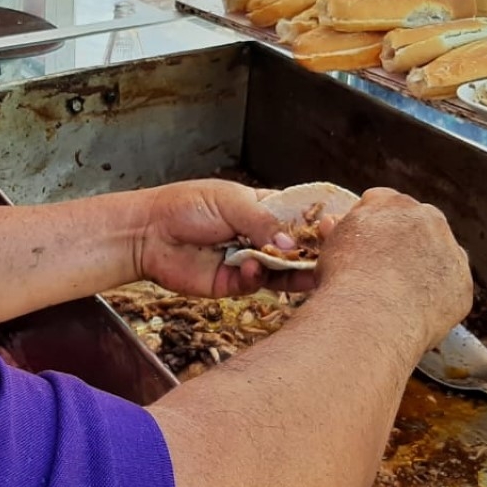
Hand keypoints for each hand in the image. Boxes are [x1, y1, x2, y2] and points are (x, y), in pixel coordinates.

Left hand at [134, 181, 320, 298]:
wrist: (148, 233)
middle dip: (312, 252)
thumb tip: (289, 243)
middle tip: (329, 254)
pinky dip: (257, 277)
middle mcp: (259, 237)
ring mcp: (248, 261)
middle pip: (296, 248)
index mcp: (262, 209)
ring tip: (304, 269)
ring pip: (281, 272)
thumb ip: (262, 221)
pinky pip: (255, 284)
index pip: (298, 217)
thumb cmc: (186, 207)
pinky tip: (250, 266)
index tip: (338, 227)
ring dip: (292, 271)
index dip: (317, 223)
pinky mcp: (232, 284)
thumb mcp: (230, 202)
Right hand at [315, 188, 472, 348]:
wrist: (371, 315)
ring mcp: (450, 250)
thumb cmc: (343, 278)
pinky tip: (413, 311)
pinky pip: (449, 288)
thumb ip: (337, 229)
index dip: (368, 224)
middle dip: (402, 239)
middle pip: (416, 223)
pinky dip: (436, 297)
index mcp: (390, 202)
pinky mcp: (462, 284)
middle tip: (380, 268)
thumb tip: (332, 222)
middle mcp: (427, 218)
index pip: (381, 202)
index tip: (359, 243)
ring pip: (438, 254)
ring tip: (398, 294)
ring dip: (424, 266)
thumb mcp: (331, 245)